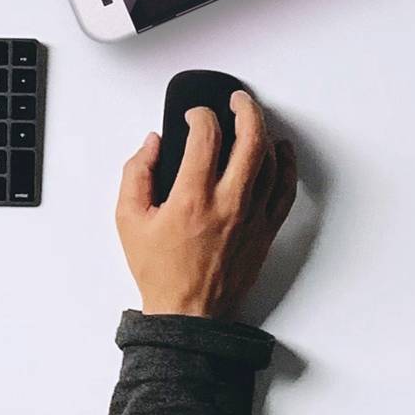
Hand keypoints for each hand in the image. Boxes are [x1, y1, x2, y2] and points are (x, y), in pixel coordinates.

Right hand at [115, 91, 296, 320]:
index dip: (200, 115)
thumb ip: (136, 174)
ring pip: (270, 161)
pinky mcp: (266, 230)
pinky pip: (285, 190)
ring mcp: (252, 217)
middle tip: (237, 100)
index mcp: (192, 199)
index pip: (206, 136)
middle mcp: (228, 204)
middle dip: (245, 109)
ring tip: (253, 120)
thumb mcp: (128, 220)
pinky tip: (281, 151)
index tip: (194, 116)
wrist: (188, 314)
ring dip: (264, 132)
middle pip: (250, 139)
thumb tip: (153, 144)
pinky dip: (286, 165)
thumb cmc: (160, 271)